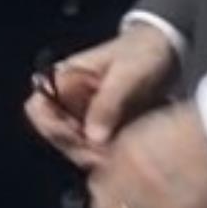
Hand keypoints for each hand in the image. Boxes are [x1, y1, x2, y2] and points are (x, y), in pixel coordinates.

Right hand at [25, 24, 177, 168]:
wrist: (168, 50)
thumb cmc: (144, 53)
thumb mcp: (127, 75)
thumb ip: (108, 104)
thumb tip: (92, 138)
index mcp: (65, 78)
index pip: (38, 108)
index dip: (53, 128)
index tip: (82, 139)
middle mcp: (68, 98)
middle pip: (55, 134)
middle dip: (78, 148)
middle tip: (107, 157)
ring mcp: (84, 115)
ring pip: (74, 146)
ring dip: (92, 156)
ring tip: (120, 157)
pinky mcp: (101, 127)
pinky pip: (94, 148)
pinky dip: (106, 156)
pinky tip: (125, 156)